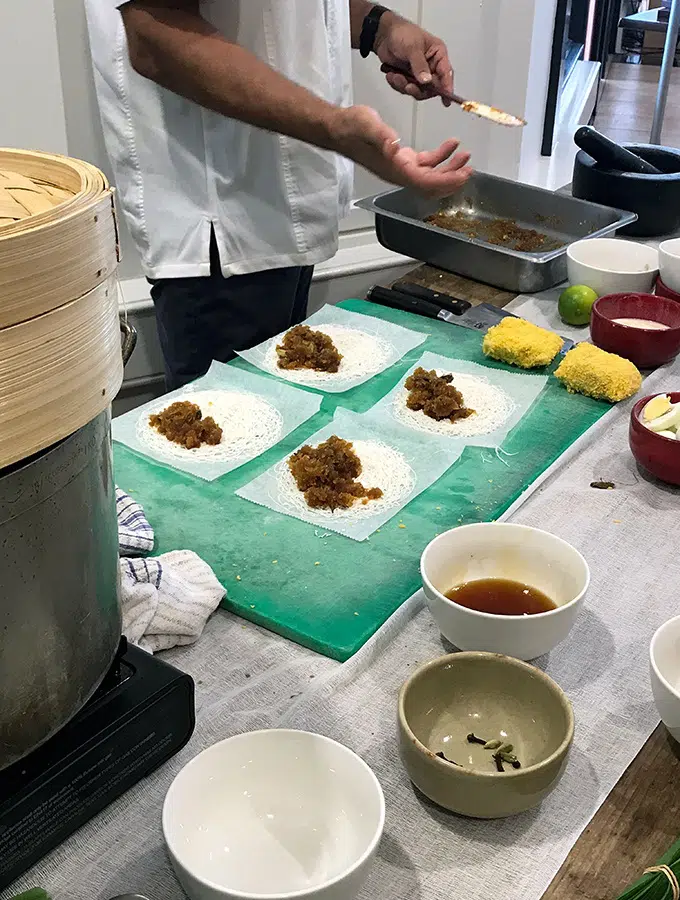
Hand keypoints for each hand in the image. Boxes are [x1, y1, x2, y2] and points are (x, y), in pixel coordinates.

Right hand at [331, 105, 471, 197]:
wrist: (339, 128)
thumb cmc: (351, 127)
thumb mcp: (367, 125)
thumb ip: (381, 136)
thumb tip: (394, 146)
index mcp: (394, 169)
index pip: (425, 182)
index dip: (446, 181)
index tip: (463, 175)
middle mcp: (399, 173)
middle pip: (431, 184)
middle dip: (452, 179)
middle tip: (470, 169)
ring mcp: (400, 167)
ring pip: (431, 175)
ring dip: (449, 169)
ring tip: (466, 156)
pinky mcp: (401, 159)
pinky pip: (425, 163)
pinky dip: (440, 156)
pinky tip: (451, 145)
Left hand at [374, 13, 453, 105]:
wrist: (383, 34)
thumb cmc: (401, 33)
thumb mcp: (412, 47)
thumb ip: (419, 65)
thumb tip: (427, 80)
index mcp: (438, 54)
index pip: (446, 73)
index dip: (447, 87)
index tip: (446, 99)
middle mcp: (431, 65)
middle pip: (432, 87)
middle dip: (418, 89)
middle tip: (407, 86)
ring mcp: (420, 73)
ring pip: (418, 91)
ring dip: (405, 86)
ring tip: (395, 76)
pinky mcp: (409, 78)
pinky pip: (406, 89)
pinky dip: (398, 85)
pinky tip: (391, 75)